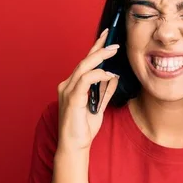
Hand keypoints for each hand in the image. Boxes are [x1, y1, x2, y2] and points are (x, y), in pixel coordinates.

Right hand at [57, 28, 119, 151]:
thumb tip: (114, 76)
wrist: (75, 145)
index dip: (96, 48)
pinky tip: (109, 74)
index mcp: (73, 85)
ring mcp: (68, 91)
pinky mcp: (72, 98)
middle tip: (113, 39)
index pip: (86, 63)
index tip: (107, 36)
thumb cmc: (83, 128)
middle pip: (84, 61)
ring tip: (114, 51)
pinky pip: (85, 80)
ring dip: (100, 57)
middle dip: (99, 47)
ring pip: (83, 67)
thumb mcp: (99, 106)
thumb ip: (105, 91)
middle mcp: (68, 85)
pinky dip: (98, 74)